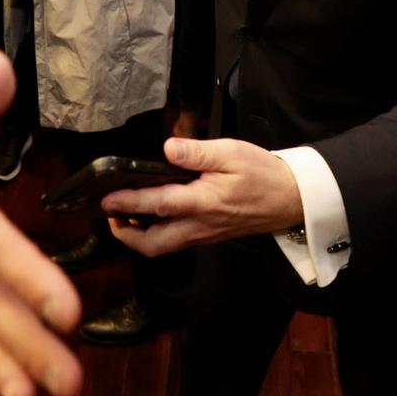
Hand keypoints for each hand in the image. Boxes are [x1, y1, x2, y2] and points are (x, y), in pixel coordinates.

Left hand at [102, 135, 303, 256]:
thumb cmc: (262, 173)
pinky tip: (151, 216)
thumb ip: (198, 153)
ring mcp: (203, 234)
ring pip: (163, 247)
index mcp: (203, 202)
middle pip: (153, 243)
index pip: (158, 204)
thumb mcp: (232, 152)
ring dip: (139, 237)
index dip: (128, 202)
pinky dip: (156, 235)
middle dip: (126, 234)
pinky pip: (175, 242)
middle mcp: (199, 224)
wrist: (291, 199)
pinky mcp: (208, 236)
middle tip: (110, 214)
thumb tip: (168, 148)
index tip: (105, 198)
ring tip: (124, 216)